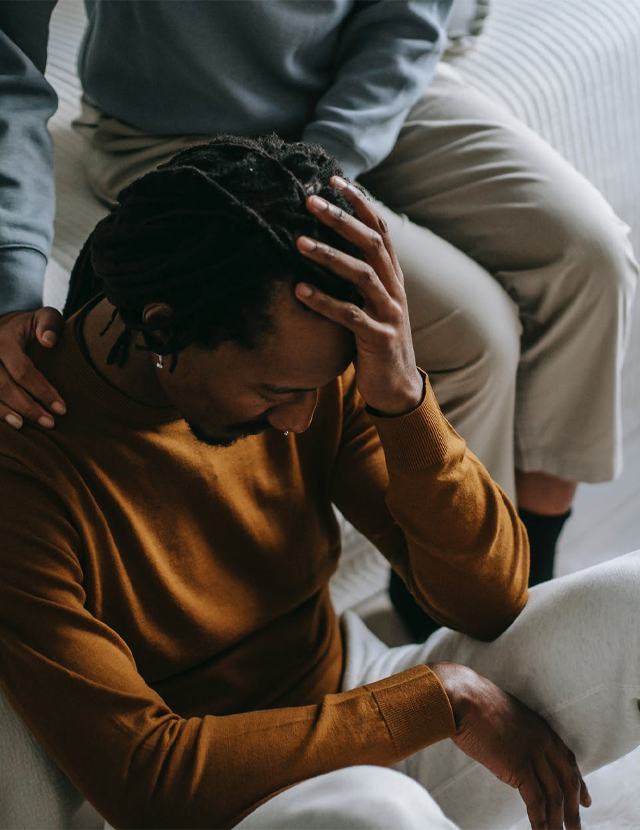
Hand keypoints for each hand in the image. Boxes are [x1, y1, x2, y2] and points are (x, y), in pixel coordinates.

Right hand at [0, 308, 64, 428]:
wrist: (3, 326)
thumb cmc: (30, 326)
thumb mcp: (43, 317)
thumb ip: (50, 324)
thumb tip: (48, 341)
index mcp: (3, 340)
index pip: (23, 371)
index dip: (42, 392)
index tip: (61, 408)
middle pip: (3, 386)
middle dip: (27, 407)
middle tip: (49, 422)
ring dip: (6, 413)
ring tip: (24, 426)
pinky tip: (10, 421)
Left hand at [295, 176, 422, 415]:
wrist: (397, 387)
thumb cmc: (376, 339)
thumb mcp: (372, 302)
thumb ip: (360, 274)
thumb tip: (331, 243)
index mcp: (393, 276)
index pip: (380, 228)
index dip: (359, 202)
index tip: (333, 179)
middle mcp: (394, 289)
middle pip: (371, 244)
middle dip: (340, 220)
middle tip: (309, 202)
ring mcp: (388, 313)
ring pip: (361, 275)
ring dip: (328, 257)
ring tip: (297, 243)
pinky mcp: (378, 338)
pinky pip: (350, 316)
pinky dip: (323, 302)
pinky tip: (298, 291)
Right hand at [429, 662, 590, 829]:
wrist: (462, 697)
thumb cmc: (473, 703)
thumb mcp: (504, 716)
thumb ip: (515, 734)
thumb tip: (510, 750)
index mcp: (540, 727)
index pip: (568, 759)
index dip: (579, 783)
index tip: (585, 800)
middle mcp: (542, 740)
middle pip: (568, 780)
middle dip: (574, 807)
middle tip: (576, 827)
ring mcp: (532, 753)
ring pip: (555, 795)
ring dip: (558, 821)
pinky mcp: (518, 766)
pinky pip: (536, 801)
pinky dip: (540, 821)